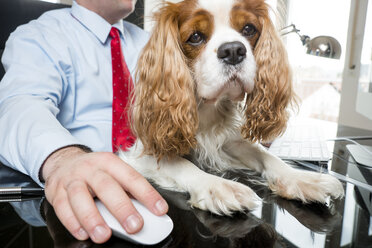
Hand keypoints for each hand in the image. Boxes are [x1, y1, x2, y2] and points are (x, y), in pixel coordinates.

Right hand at [41, 147, 167, 243]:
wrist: (63, 161)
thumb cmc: (94, 171)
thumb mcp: (112, 172)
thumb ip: (127, 190)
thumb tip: (148, 211)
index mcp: (110, 162)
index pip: (132, 177)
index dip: (147, 194)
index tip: (160, 210)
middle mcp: (91, 168)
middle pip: (107, 187)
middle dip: (122, 208)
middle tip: (135, 226)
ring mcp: (72, 179)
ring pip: (81, 197)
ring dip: (93, 218)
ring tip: (104, 235)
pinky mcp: (56, 191)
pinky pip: (62, 207)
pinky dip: (73, 222)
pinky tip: (83, 233)